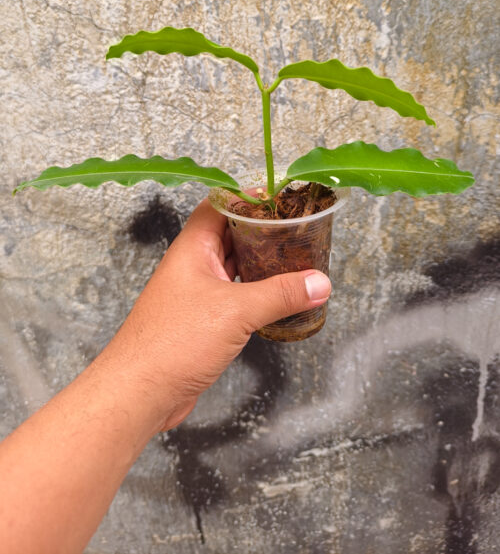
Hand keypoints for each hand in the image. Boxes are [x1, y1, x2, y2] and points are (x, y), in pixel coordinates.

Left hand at [109, 198, 331, 431]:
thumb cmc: (172, 343)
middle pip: (230, 234)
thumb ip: (280, 294)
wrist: (139, 392)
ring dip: (260, 262)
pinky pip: (234, 295)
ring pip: (233, 266)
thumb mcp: (236, 311)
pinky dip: (256, 292)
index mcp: (193, 248)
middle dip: (262, 230)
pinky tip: (277, 297)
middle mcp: (192, 265)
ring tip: (294, 258)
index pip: (219, 205)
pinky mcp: (202, 320)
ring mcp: (196, 293)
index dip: (248, 197)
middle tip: (296, 228)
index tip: (280, 198)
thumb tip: (318, 282)